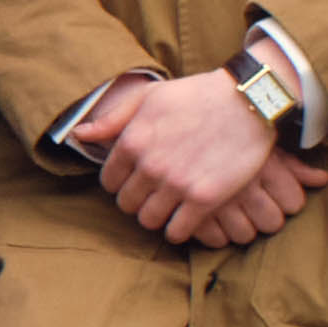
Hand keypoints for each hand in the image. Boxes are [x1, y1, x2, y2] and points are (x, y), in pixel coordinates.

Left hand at [77, 69, 327, 247]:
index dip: (120, 183)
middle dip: (137, 201)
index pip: (108, 182)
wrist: (249, 100)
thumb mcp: (149, 96)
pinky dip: (178, 230)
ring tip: (169, 207)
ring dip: (156, 217)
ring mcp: (177, 184)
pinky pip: (177, 232)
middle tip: (154, 194)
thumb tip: (78, 135)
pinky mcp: (204, 199)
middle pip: (127, 204)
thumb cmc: (197, 95)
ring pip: (148, 221)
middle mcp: (150, 165)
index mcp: (132, 141)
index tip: (135, 180)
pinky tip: (186, 218)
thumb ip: (112, 119)